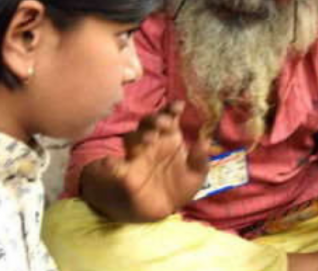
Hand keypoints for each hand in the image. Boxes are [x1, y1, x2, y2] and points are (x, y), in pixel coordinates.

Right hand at [88, 102, 210, 221]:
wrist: (161, 211)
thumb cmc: (178, 188)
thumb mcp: (195, 176)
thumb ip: (200, 160)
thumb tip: (206, 141)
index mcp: (170, 140)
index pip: (169, 118)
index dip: (171, 109)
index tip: (178, 106)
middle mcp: (152, 143)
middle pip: (148, 123)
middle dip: (155, 119)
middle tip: (164, 123)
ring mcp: (136, 157)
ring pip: (131, 138)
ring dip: (140, 135)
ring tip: (151, 138)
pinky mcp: (125, 174)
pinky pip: (114, 166)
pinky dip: (110, 164)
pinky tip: (112, 163)